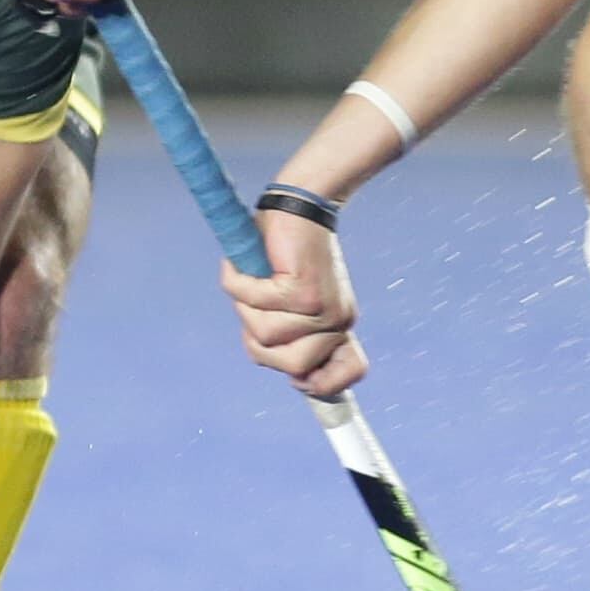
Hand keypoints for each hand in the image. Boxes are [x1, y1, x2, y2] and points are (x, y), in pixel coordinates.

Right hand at [221, 203, 367, 397]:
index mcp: (338, 325)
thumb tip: (293, 377)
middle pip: (292, 367)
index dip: (323, 385)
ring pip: (267, 337)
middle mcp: (337, 320)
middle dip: (261, 344)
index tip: (300, 380)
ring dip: (246, 308)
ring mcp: (321, 307)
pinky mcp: (302, 289)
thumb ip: (288, 335)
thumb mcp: (290, 300)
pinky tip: (243, 267)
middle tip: (255, 308)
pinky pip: (256, 304)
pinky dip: (239, 285)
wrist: (298, 205)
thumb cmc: (287, 252)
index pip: (349, 372)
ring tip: (251, 280)